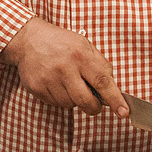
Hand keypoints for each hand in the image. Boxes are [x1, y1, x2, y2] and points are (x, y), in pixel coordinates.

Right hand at [0, 17, 127, 117]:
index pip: (102, 82)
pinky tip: (57, 84)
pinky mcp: (37, 88)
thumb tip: (112, 86)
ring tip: (69, 83)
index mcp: (80, 55)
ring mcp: (49, 79)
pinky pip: (56, 104)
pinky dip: (60, 99)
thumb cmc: (60, 42)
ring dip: (74, 100)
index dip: (115, 99)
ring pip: (70, 105)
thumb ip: (100, 64)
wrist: (28, 39)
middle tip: (94, 103)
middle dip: (94, 107)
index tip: (123, 112)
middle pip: (86, 101)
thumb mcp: (84, 45)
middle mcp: (65, 67)